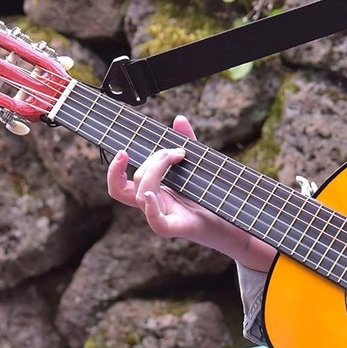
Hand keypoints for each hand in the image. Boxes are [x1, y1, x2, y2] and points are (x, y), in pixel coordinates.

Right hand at [106, 115, 274, 270]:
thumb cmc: (211, 196)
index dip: (115, 171)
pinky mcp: (175, 228)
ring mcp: (162, 217)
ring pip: (141, 194)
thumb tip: (179, 119)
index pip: (120, 186)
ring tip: (180, 156)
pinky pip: (155, 221)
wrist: (231, 220)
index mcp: (153, 193)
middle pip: (135, 182)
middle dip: (153, 159)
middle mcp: (153, 205)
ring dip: (156, 170)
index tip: (123, 151)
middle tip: (178, 151)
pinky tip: (150, 194)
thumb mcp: (198, 166)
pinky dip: (150, 207)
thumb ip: (187, 143)